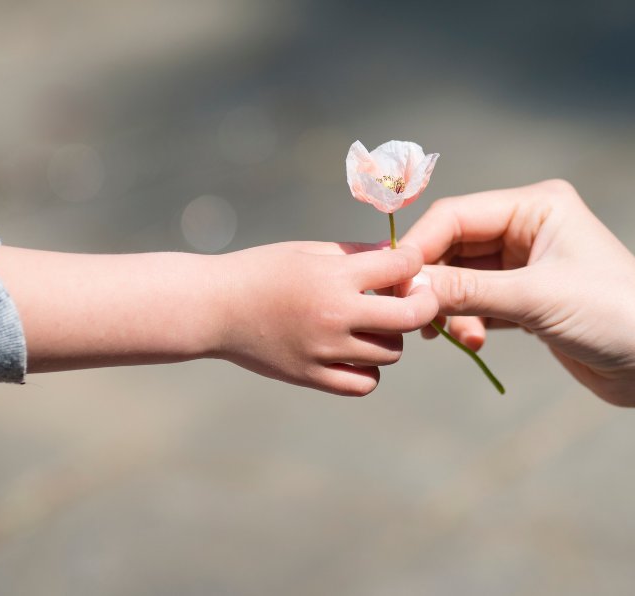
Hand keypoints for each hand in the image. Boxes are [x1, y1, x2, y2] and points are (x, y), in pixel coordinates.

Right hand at [211, 242, 438, 395]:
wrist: (213, 308)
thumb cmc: (262, 270)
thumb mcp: (309, 251)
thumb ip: (357, 254)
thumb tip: (401, 258)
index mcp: (334, 277)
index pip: (401, 268)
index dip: (412, 263)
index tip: (405, 264)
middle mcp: (335, 315)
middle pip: (410, 317)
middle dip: (421, 303)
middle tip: (412, 297)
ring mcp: (324, 351)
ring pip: (392, 352)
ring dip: (391, 336)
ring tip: (371, 323)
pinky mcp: (312, 377)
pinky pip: (365, 383)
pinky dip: (369, 369)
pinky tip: (355, 352)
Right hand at [402, 180, 634, 406]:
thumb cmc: (613, 315)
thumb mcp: (535, 299)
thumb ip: (466, 292)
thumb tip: (405, 287)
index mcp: (535, 206)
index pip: (456, 216)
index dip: (420, 247)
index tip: (390, 281)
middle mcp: (527, 227)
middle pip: (454, 246)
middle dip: (432, 280)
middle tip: (409, 314)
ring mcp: (526, 264)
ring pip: (462, 277)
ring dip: (448, 306)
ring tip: (446, 336)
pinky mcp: (528, 298)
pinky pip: (478, 302)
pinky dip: (466, 321)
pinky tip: (470, 342)